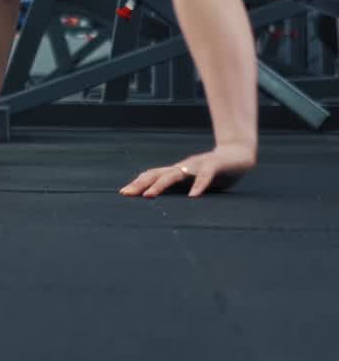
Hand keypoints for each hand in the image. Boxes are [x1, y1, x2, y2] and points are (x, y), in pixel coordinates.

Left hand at [119, 142, 255, 197]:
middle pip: (157, 174)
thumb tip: (167, 206)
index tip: (123, 193)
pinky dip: (198, 186)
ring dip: (160, 185)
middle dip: (140, 184)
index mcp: (178, 171)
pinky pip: (205, 176)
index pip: (152, 176)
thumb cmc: (215, 172)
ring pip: (175, 174)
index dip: (138, 184)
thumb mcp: (195, 183)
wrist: (238, 154)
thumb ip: (182, 190)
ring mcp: (197, 165)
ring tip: (149, 195)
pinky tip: (192, 196)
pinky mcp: (214, 165)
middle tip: (126, 194)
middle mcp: (183, 167)